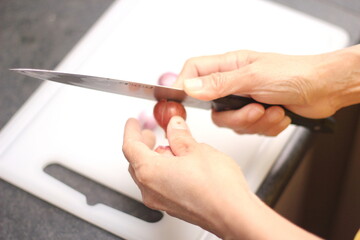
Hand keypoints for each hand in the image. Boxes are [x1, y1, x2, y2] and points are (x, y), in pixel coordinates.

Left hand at [122, 116, 251, 236]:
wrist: (234, 215)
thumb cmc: (217, 187)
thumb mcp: (196, 149)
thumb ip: (180, 135)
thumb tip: (174, 126)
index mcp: (150, 172)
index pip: (130, 146)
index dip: (132, 130)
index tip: (134, 122)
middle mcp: (150, 190)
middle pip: (136, 162)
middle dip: (143, 144)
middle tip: (150, 132)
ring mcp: (160, 201)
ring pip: (147, 175)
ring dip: (154, 158)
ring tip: (170, 146)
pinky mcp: (172, 207)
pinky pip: (159, 185)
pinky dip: (163, 171)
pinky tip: (179, 164)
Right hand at [174, 46, 359, 134]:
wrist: (325, 89)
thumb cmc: (295, 74)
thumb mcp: (253, 76)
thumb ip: (219, 83)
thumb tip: (190, 87)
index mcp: (230, 66)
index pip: (194, 72)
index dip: (184, 85)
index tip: (181, 101)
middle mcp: (234, 84)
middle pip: (213, 108)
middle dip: (235, 117)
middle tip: (253, 109)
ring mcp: (245, 100)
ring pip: (232, 123)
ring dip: (254, 122)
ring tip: (271, 110)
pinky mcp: (257, 115)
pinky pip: (249, 130)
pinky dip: (266, 127)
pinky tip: (278, 115)